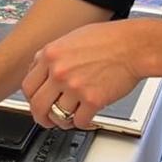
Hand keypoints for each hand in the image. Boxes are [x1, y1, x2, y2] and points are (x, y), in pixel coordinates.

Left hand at [21, 19, 146, 129]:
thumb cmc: (108, 39)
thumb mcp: (69, 39)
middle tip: (46, 120)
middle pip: (37, 105)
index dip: (31, 98)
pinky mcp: (93, 100)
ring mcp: (75, 87)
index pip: (27, 85)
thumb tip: (39, 71)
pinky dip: (82, 123)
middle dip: (41, 117)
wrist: (133, 45)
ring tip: (70, 117)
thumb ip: (52, 56)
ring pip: (57, 116)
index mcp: (50, 55)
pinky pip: (79, 121)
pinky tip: (86, 118)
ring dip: (63, 121)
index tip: (36, 102)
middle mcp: (59, 71)